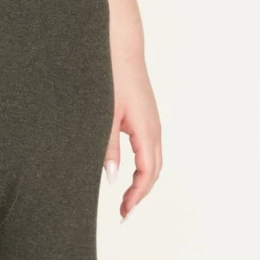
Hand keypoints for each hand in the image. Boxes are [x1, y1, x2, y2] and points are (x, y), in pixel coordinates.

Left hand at [105, 45, 160, 219]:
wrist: (121, 47)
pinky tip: (129, 172)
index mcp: (146, 131)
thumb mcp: (104, 116)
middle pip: (154, 170)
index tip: (125, 212)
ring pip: (154, 160)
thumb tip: (111, 177)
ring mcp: (152, 122)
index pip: (147, 172)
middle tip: (124, 212)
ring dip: (143, 181)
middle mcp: (154, 128)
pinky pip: (149, 148)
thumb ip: (108, 148)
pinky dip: (142, 166)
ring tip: (126, 198)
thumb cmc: (112, 77)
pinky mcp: (145, 116)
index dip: (137, 195)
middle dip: (141, 193)